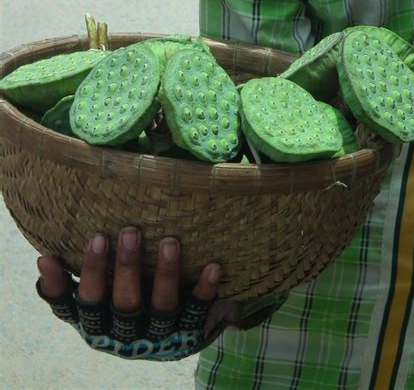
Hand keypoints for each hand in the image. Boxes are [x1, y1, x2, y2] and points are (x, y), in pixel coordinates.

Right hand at [35, 226, 225, 359]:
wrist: (164, 340)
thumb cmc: (116, 308)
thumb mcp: (90, 303)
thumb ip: (67, 286)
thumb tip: (43, 260)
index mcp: (97, 326)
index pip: (85, 302)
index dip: (84, 276)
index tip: (91, 240)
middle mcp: (125, 335)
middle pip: (124, 303)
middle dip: (126, 268)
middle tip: (130, 232)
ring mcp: (158, 336)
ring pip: (161, 308)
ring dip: (166, 274)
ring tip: (171, 241)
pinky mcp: (187, 334)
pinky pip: (198, 312)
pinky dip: (205, 290)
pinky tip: (213, 266)